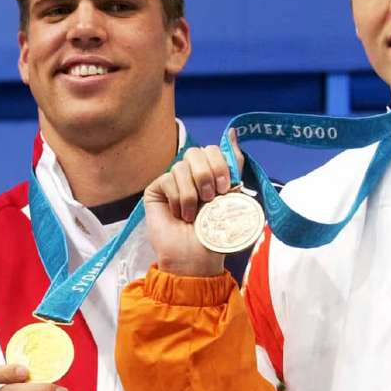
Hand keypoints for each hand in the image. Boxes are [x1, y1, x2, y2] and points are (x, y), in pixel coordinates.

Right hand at [143, 131, 244, 276]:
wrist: (194, 258)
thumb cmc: (214, 236)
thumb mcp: (233, 200)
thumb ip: (234, 167)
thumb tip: (233, 132)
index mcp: (211, 175)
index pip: (214, 150)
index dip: (221, 164)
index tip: (226, 187)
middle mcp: (191, 176)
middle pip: (197, 152)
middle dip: (207, 175)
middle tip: (210, 198)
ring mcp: (172, 181)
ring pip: (182, 166)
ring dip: (192, 193)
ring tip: (194, 214)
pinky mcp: (156, 189)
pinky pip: (168, 178)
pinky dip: (178, 198)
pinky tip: (180, 215)